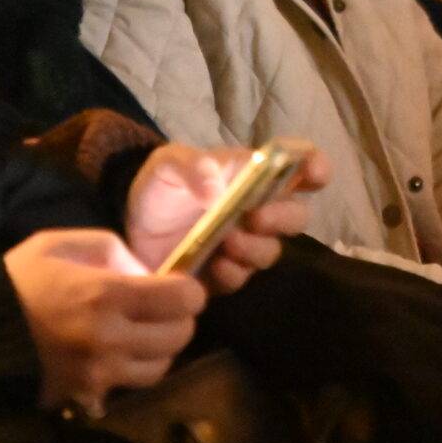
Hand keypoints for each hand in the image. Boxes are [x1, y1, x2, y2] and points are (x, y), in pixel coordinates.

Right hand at [2, 227, 206, 413]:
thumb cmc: (18, 281)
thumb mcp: (60, 244)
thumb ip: (110, 248)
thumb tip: (145, 271)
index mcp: (106, 295)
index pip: (184, 299)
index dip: (189, 291)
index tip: (177, 285)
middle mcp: (110, 338)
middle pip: (180, 335)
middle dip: (179, 319)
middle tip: (162, 308)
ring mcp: (99, 372)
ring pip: (161, 366)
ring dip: (160, 348)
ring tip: (143, 332)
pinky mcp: (86, 394)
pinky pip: (131, 386)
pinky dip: (134, 370)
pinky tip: (120, 354)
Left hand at [125, 143, 330, 294]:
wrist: (126, 216)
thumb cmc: (161, 181)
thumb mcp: (170, 163)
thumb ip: (193, 166)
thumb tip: (215, 187)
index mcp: (253, 177)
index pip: (299, 169)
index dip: (316, 169)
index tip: (315, 174)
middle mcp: (258, 212)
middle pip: (295, 218)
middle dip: (282, 218)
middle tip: (254, 218)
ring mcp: (242, 245)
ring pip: (269, 252)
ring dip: (254, 249)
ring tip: (228, 243)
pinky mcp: (220, 274)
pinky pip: (239, 279)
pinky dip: (231, 273)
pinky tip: (214, 267)